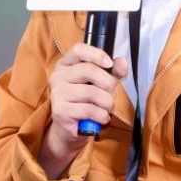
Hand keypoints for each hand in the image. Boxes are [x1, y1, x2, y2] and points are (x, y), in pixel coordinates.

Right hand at [37, 43, 127, 178]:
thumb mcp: (100, 84)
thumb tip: (123, 63)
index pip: (78, 49)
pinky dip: (102, 115)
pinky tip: (101, 118)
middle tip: (112, 94)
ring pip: (92, 92)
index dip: (96, 54)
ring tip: (106, 108)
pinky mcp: (60, 111)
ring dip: (107, 103)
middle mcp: (58, 76)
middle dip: (108, 83)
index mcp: (65, 65)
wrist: (69, 130)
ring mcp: (57, 93)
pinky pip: (90, 109)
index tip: (110, 64)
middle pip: (89, 70)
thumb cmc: (85, 102)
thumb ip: (112, 72)